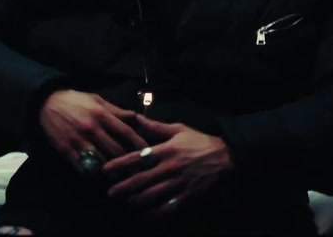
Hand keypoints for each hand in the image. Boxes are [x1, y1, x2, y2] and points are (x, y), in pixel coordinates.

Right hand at [37, 90, 149, 172]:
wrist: (47, 102)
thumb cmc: (76, 100)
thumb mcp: (97, 100)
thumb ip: (116, 110)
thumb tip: (135, 117)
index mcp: (101, 114)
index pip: (125, 132)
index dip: (138, 144)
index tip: (148, 153)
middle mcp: (91, 128)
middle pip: (115, 150)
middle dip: (128, 162)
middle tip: (137, 169)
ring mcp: (78, 140)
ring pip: (100, 162)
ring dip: (111, 171)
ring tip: (120, 177)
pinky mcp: (66, 150)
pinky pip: (82, 167)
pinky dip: (93, 174)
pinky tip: (100, 178)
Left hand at [102, 114, 235, 217]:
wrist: (226, 156)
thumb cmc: (199, 141)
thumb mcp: (178, 129)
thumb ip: (155, 126)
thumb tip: (134, 117)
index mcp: (166, 150)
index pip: (137, 158)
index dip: (119, 165)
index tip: (106, 170)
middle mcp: (170, 167)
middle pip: (141, 180)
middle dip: (123, 187)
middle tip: (110, 192)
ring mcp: (178, 183)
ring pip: (152, 195)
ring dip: (135, 200)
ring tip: (125, 202)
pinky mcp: (187, 195)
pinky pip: (167, 206)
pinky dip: (154, 212)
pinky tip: (145, 215)